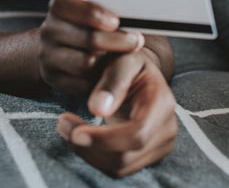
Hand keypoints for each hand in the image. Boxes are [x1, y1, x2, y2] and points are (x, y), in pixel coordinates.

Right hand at [39, 0, 144, 95]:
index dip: (94, 13)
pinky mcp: (53, 79)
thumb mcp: (96, 9)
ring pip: (86, 64)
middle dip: (117, 41)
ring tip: (124, 57)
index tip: (116, 21)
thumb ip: (110, 9)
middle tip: (137, 41)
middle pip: (88, 38)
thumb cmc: (92, 23)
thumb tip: (133, 19)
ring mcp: (48, 56)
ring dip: (109, 62)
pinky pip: (82, 84)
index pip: (69, 5)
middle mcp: (49, 30)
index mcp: (60, 6)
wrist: (66, 48)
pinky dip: (99, 80)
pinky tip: (109, 71)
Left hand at [56, 50, 177, 176]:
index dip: (104, 139)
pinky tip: (80, 136)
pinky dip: (93, 155)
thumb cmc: (128, 62)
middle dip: (89, 146)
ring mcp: (160, 146)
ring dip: (87, 152)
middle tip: (62, 123)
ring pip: (118, 167)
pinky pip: (116, 168)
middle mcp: (167, 129)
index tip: (75, 131)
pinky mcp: (147, 156)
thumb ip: (112, 80)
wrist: (138, 74)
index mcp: (163, 103)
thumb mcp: (122, 59)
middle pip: (125, 156)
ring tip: (67, 128)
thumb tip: (98, 109)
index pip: (137, 134)